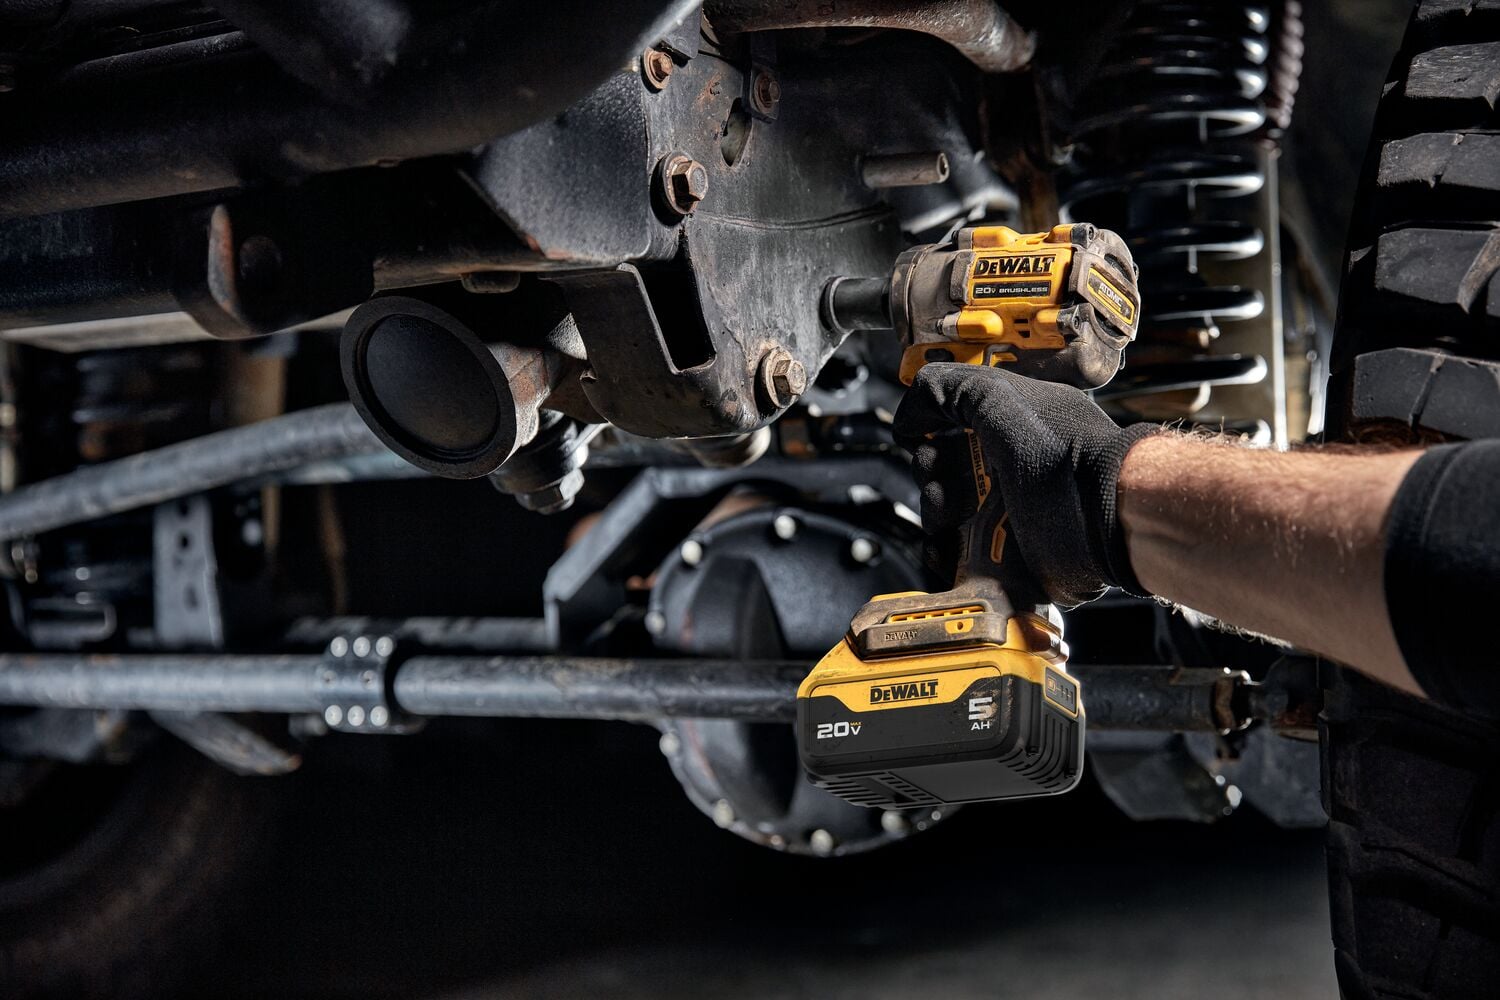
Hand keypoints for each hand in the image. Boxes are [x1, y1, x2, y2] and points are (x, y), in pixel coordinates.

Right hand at [893, 363, 1159, 606]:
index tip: (933, 442)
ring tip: (955, 520)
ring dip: (936, 520)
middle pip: (939, 475)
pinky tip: (950, 549)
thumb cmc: (1067, 460)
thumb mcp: (1000, 397)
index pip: (947, 428)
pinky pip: (956, 560)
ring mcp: (1006, 516)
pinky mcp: (1004, 558)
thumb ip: (948, 388)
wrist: (1105, 522)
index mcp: (1008, 428)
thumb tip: (910, 416)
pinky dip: (942, 556)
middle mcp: (1006, 470)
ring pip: (942, 519)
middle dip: (933, 480)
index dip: (932, 436)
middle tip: (950, 484)